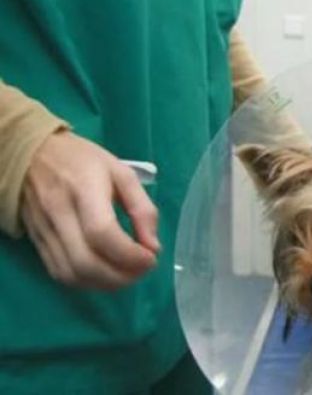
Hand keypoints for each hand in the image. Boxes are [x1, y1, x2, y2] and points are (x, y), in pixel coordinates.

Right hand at [21, 131, 159, 289]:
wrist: (30, 154)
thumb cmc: (82, 160)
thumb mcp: (121, 172)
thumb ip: (142, 208)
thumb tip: (153, 246)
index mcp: (84, 189)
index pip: (102, 233)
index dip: (129, 255)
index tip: (150, 258)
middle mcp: (59, 214)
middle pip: (86, 262)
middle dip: (121, 276)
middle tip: (143, 270)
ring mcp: (44, 231)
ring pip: (71, 274)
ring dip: (105, 284)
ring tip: (128, 274)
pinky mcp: (37, 242)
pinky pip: (59, 273)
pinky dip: (86, 282)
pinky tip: (105, 274)